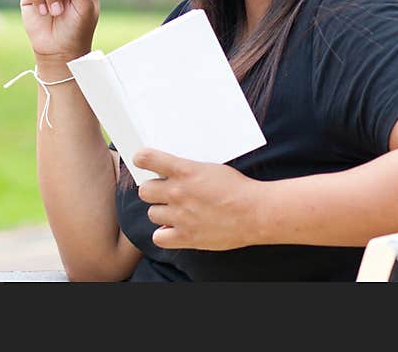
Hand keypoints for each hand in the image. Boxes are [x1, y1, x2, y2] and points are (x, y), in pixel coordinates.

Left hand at [134, 148, 260, 250]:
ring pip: (152, 213)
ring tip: (175, 211)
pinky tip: (174, 229)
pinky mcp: (186, 236)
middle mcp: (178, 192)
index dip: (141, 160)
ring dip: (161, 212)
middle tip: (165, 192)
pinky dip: (164, 234)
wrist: (255, 212)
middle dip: (154, 190)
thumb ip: (188, 170)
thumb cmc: (238, 188)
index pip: (147, 159)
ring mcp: (180, 216)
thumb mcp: (211, 168)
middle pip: (145, 191)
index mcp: (185, 170)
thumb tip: (172, 171)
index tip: (142, 161)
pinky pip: (159, 237)